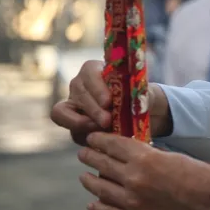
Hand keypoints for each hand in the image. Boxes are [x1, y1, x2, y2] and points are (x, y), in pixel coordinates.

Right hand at [51, 60, 169, 143]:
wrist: (146, 115)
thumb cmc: (143, 98)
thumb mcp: (145, 93)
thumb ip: (140, 94)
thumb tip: (140, 100)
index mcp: (95, 70)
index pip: (88, 73)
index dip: (96, 88)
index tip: (109, 101)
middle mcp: (80, 86)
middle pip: (78, 94)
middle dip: (93, 109)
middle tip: (107, 120)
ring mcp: (74, 106)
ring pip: (63, 113)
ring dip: (82, 122)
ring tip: (103, 129)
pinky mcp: (76, 127)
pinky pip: (72, 131)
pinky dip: (85, 136)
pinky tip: (101, 139)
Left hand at [77, 132, 209, 209]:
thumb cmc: (201, 177)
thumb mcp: (174, 157)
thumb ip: (149, 156)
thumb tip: (129, 154)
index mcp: (145, 159)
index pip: (111, 144)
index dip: (99, 139)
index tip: (92, 138)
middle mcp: (134, 179)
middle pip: (101, 164)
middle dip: (90, 156)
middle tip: (84, 153)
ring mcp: (133, 203)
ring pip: (99, 189)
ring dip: (89, 181)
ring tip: (85, 177)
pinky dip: (98, 207)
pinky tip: (94, 203)